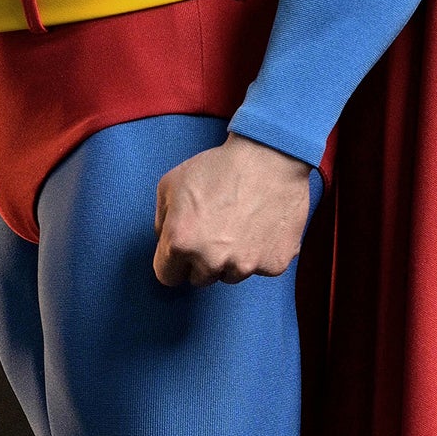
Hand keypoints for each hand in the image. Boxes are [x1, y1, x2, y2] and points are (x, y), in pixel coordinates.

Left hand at [153, 132, 311, 286]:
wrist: (271, 156)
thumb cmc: (220, 166)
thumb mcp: (171, 183)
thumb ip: (162, 221)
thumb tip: (166, 243)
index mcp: (180, 242)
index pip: (168, 276)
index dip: (174, 262)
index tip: (185, 251)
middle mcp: (211, 260)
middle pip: (200, 279)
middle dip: (203, 260)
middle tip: (217, 229)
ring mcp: (245, 266)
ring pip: (231, 275)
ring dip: (233, 258)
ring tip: (241, 224)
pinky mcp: (273, 264)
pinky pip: (261, 267)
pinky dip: (261, 252)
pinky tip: (262, 225)